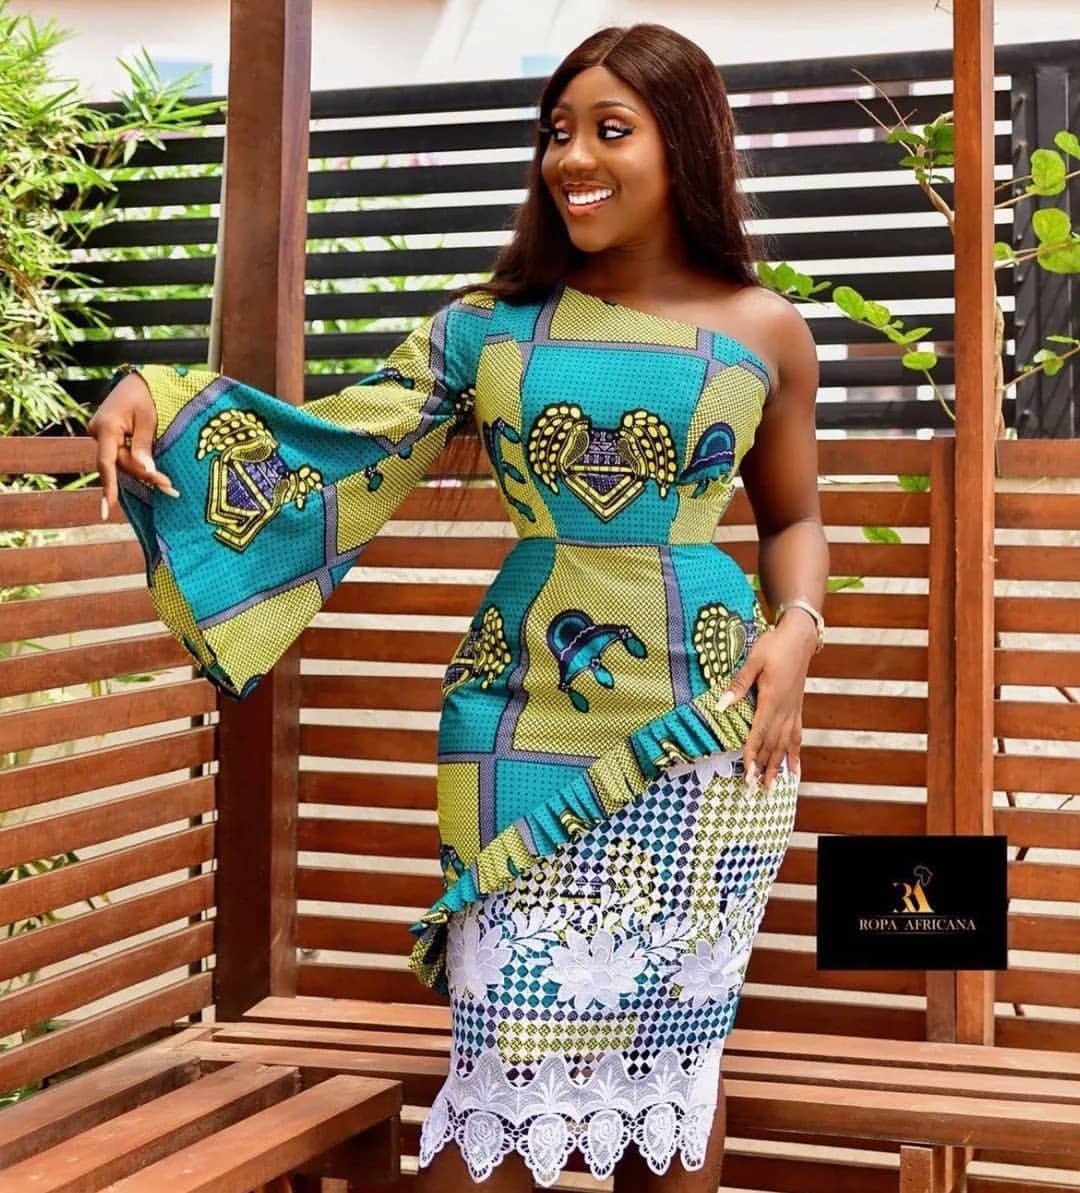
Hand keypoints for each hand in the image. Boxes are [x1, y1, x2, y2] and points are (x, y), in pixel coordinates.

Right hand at [87, 372, 177, 519]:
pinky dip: (137, 465)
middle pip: (119, 464)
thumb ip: (144, 446)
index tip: (110, 506)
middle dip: (144, 476)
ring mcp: (102, 435)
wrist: (138, 380)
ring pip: (121, 462)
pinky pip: (122, 456)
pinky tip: (153, 478)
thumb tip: (146, 470)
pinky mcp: (110, 437)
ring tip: (168, 485)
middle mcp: (98, 432)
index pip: (107, 461)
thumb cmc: (146, 395)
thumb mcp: (149, 420)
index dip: (109, 485)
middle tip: (170, 487)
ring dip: (143, 473)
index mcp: (106, 426)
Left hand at [721, 615, 816, 792]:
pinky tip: (794, 771)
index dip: (752, 754)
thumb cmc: (774, 646)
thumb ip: (738, 684)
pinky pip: (797, 737)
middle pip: (773, 745)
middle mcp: (785, 710)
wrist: (800, 637)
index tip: (747, 773)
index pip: (759, 733)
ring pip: (785, 745)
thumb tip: (721, 705)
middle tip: (755, 789)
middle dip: (764, 768)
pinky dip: (795, 755)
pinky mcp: (797, 709)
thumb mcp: (753, 660)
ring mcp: (793, 711)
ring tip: (772, 787)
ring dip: (778, 767)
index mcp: (771, 699)